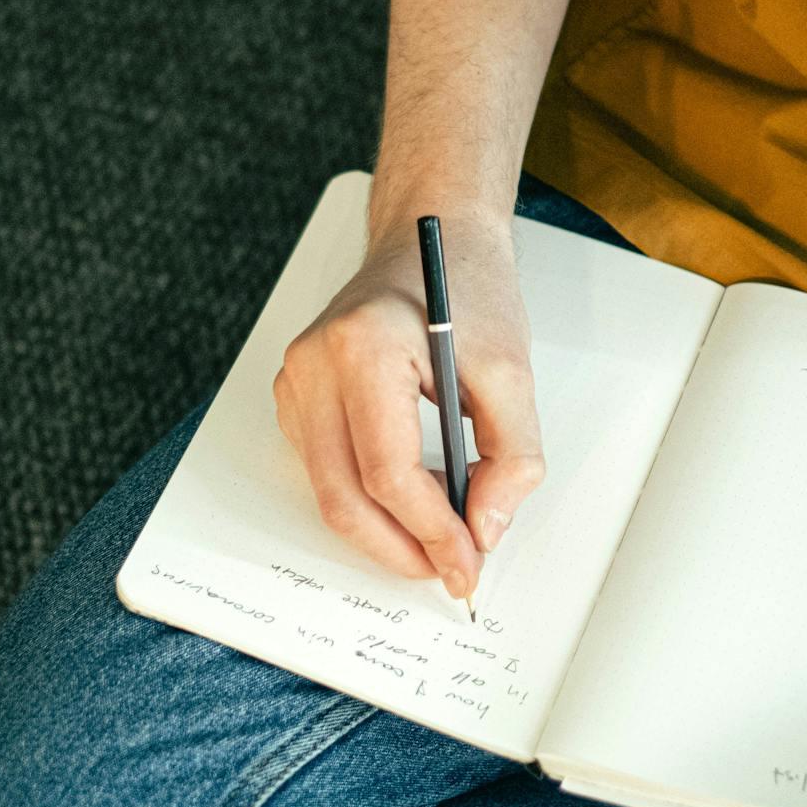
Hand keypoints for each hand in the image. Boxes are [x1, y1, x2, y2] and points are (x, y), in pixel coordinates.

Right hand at [271, 209, 544, 600]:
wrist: (432, 237)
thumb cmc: (466, 288)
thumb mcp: (511, 371)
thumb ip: (512, 457)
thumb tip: (485, 527)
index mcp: (363, 347)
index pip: (387, 470)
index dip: (432, 530)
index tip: (468, 560)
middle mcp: (314, 364)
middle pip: (343, 495)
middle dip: (400, 548)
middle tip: (449, 569)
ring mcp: (295, 380)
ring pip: (327, 491)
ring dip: (384, 529)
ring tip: (439, 535)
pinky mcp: (295, 394)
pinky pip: (322, 470)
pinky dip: (365, 499)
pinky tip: (410, 500)